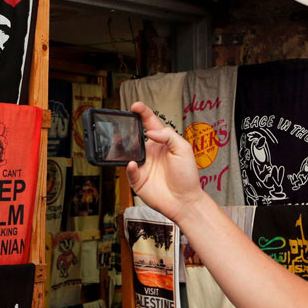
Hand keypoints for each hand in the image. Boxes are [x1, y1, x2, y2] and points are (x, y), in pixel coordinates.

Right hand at [125, 101, 207, 221]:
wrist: (185, 201)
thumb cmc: (187, 176)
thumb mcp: (184, 149)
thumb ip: (168, 136)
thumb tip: (150, 131)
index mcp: (161, 143)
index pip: (150, 124)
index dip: (142, 113)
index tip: (135, 106)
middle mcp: (150, 153)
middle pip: (135, 137)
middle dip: (127, 130)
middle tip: (122, 124)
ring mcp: (143, 166)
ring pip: (128, 153)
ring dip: (122, 147)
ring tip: (120, 141)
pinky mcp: (137, 180)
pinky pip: (129, 171)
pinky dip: (130, 167)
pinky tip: (135, 164)